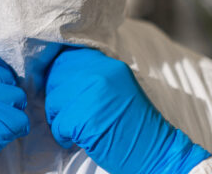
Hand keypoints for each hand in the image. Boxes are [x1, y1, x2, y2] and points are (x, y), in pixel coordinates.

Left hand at [45, 47, 210, 173]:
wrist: (157, 152)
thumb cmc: (134, 124)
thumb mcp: (117, 87)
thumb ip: (92, 75)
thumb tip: (57, 73)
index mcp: (108, 65)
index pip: (66, 58)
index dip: (59, 76)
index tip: (63, 92)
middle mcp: (100, 74)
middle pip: (56, 78)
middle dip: (57, 98)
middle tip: (67, 115)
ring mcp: (93, 95)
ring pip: (54, 101)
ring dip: (58, 118)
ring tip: (74, 129)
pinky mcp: (86, 119)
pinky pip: (58, 125)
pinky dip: (62, 136)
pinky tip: (76, 141)